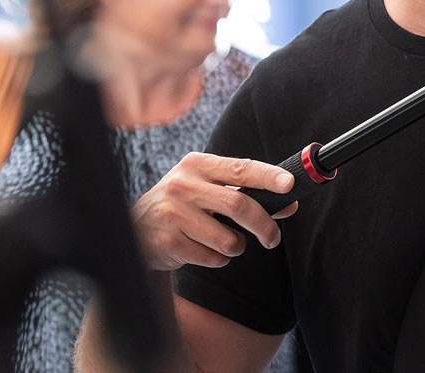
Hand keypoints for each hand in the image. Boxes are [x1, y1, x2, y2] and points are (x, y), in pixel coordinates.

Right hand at [130, 152, 298, 271]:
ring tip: (223, 242)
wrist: (135, 230)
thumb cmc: (182, 205)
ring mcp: (173, 213)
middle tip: (272, 238)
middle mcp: (183, 185)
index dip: (268, 176)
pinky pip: (212, 258)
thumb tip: (288, 203)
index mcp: (197, 165)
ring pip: (228, 239)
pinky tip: (202, 250)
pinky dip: (218, 259)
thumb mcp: (207, 188)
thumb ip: (244, 191)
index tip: (289, 184)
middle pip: (239, 204)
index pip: (240, 168)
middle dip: (264, 225)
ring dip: (236, 247)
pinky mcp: (168, 241)